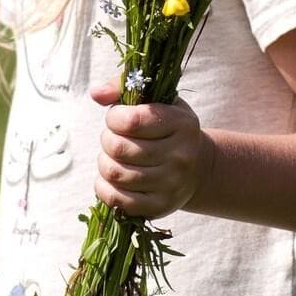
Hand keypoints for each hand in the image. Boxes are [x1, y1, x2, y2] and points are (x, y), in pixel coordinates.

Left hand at [89, 75, 215, 218]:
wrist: (198, 169)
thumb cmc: (169, 129)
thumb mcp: (157, 102)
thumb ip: (124, 89)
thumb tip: (96, 94)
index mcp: (182, 124)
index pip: (132, 121)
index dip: (114, 117)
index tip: (118, 118)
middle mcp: (181, 156)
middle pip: (119, 149)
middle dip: (107, 140)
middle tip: (114, 139)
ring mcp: (172, 184)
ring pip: (115, 174)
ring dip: (104, 163)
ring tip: (113, 158)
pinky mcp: (160, 206)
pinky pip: (118, 200)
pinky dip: (104, 188)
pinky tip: (111, 179)